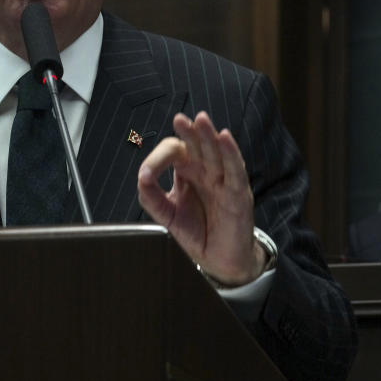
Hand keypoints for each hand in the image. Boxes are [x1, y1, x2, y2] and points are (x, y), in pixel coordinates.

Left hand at [137, 112, 265, 286]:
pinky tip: (224, 138)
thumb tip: (141, 177)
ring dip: (208, 136)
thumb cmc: (196, 232)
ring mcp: (222, 180)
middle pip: (197, 145)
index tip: (147, 175)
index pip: (173, 153)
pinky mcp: (238, 194)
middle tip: (180, 119)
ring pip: (216, 152)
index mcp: (186, 172)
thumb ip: (151, 196)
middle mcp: (205, 171)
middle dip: (189, 132)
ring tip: (201, 120)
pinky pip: (236, 170)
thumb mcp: (166, 214)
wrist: (218, 261)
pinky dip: (231, 153)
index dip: (158, 159)